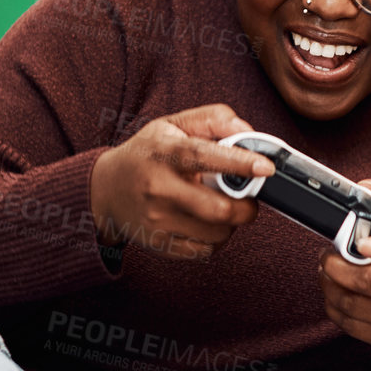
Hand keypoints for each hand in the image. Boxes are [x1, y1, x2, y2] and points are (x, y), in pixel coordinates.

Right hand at [87, 104, 272, 260]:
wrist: (105, 189)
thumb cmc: (147, 154)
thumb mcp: (173, 125)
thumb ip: (213, 119)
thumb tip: (247, 131)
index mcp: (163, 153)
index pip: (202, 156)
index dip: (238, 162)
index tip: (265, 167)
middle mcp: (158, 188)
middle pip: (218, 209)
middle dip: (246, 206)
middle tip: (248, 197)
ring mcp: (157, 220)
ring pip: (217, 233)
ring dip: (231, 223)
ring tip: (221, 207)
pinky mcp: (159, 243)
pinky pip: (205, 251)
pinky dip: (216, 240)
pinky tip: (207, 224)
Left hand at [318, 178, 370, 348]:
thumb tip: (365, 187)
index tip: (363, 243)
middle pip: (370, 283)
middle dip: (337, 267)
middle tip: (327, 256)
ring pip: (352, 305)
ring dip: (329, 285)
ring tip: (327, 271)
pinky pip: (348, 323)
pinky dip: (333, 305)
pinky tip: (335, 291)